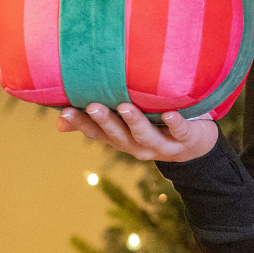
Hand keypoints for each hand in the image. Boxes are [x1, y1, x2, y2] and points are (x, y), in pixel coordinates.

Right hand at [56, 101, 218, 162]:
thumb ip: (96, 120)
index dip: (80, 124)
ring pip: (145, 135)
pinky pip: (179, 132)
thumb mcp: (125, 124)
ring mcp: (162, 145)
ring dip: (135, 122)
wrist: (195, 146)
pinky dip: (174, 123)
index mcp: (121, 139)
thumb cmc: (154, 125)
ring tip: (125, 107)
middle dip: (105, 121)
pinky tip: (169, 114)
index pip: (96, 133)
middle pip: (118, 135)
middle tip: (92, 106)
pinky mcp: (185, 139)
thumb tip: (58, 120)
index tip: (65, 111)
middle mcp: (137, 145)